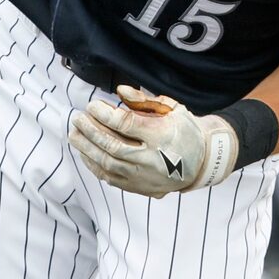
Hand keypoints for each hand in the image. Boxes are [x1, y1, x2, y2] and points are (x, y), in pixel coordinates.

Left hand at [70, 85, 237, 197]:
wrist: (203, 162)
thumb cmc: (185, 130)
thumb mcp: (173, 109)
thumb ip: (145, 100)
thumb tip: (120, 91)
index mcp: (163, 135)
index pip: (126, 124)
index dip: (104, 114)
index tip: (92, 105)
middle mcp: (153, 159)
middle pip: (112, 146)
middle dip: (90, 131)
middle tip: (78, 118)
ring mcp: (145, 176)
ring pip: (108, 164)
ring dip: (87, 148)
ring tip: (75, 134)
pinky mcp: (140, 187)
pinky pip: (110, 178)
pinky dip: (94, 165)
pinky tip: (85, 152)